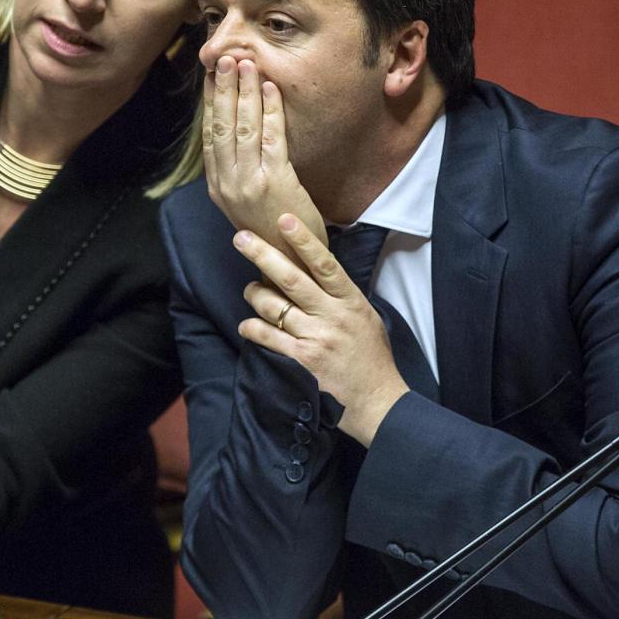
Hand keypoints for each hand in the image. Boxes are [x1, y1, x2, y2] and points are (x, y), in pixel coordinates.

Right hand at [203, 56, 326, 256]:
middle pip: (221, 126)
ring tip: (247, 65)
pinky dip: (270, 111)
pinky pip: (271, 138)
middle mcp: (227, 183)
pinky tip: (271, 90)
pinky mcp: (274, 182)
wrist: (292, 264)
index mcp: (217, 186)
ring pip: (242, 128)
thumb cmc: (273, 229)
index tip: (212, 76)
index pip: (209, 136)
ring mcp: (248, 182)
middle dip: (223, 90)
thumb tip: (236, 134)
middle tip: (225, 59)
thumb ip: (238, 171)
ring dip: (245, 93)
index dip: (210, 103)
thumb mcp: (245, 201)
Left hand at [235, 213, 407, 445]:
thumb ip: (340, 294)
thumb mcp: (364, 316)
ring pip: (274, 307)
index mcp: (350, 301)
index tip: (285, 220)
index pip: (324, 264)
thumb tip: (315, 268)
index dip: (304, 241)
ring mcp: (316, 338)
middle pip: (292, 279)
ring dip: (254, 295)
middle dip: (263, 255)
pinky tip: (246, 324)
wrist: (377, 398)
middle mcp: (332, 316)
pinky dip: (252, 328)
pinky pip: (269, 337)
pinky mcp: (302, 360)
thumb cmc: (370, 355)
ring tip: (249, 290)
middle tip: (241, 237)